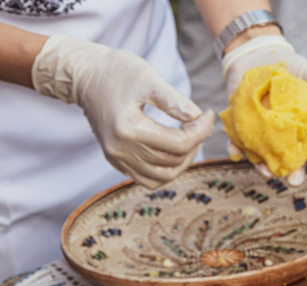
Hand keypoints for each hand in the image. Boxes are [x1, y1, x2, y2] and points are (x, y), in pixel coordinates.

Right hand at [31, 34, 213, 189]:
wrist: (84, 76)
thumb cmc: (116, 72)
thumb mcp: (147, 78)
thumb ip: (174, 100)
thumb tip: (198, 116)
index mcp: (128, 129)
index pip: (179, 144)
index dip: (201, 131)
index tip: (207, 114)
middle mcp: (120, 150)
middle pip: (173, 161)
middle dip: (195, 143)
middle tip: (200, 123)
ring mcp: (117, 158)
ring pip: (163, 176)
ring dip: (183, 160)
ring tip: (190, 138)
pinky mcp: (116, 161)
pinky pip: (148, 179)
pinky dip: (166, 170)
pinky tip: (174, 151)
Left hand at [221, 34, 306, 185]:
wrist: (257, 57)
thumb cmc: (291, 68)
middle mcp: (290, 142)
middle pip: (296, 163)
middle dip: (295, 174)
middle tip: (294, 181)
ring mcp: (267, 139)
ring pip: (268, 161)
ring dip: (265, 169)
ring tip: (265, 172)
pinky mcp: (246, 132)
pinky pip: (240, 146)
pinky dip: (237, 150)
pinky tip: (235, 152)